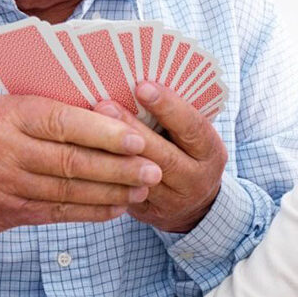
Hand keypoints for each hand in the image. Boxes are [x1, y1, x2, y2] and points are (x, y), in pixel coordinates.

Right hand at [0, 95, 161, 236]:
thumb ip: (37, 106)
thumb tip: (95, 103)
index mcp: (5, 116)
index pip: (61, 122)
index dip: (102, 132)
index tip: (136, 137)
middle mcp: (7, 151)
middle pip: (72, 161)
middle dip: (118, 167)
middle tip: (153, 169)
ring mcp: (9, 185)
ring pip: (70, 190)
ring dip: (112, 192)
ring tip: (143, 189)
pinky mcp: (13, 212)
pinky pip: (59, 212)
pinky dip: (91, 211)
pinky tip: (117, 208)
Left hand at [94, 81, 227, 232]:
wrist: (196, 206)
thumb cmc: (188, 154)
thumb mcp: (194, 137)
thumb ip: (174, 118)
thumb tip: (136, 83)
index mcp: (211, 152)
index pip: (192, 127)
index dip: (169, 107)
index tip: (142, 86)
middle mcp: (196, 179)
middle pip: (163, 155)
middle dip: (132, 129)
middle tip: (105, 104)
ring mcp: (173, 201)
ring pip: (140, 178)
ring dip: (113, 153)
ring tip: (89, 128)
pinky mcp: (149, 213)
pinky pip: (124, 194)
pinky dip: (105, 175)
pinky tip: (86, 155)